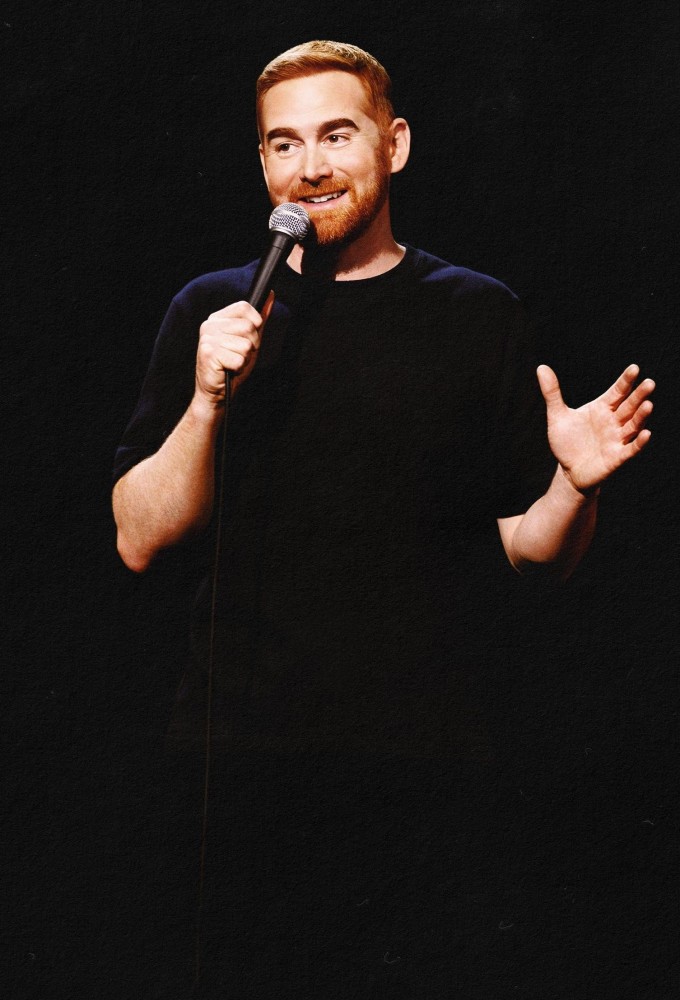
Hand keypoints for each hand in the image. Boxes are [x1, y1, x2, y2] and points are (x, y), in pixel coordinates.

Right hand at [194, 293, 273, 407]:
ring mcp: (208, 339)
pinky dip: (238, 367)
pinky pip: (239, 359)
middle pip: (248, 326)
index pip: (245, 307)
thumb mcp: (249, 339)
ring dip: (244, 358)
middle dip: (251, 345)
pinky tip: (228, 369)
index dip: (255, 323)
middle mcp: (210, 325)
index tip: (248, 338)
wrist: (216, 390)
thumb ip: (259, 318)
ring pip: (245, 344)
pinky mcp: (209, 354)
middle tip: (239, 355)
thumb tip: (271, 295)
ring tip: (233, 362)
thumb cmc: (232, 364)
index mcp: (218, 318)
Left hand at [537, 363, 654, 492]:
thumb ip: (552, 393)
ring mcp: (617, 439)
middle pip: (629, 406)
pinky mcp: (617, 457)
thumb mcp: (557, 416)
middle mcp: (613, 422)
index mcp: (602, 408)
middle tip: (649, 383)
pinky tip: (646, 434)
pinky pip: (630, 449)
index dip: (626, 381)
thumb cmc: (567, 441)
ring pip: (633, 425)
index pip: (617, 391)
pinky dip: (639, 443)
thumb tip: (541, 367)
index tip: (634, 368)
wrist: (569, 471)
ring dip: (641, 416)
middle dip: (639, 395)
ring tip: (648, 404)